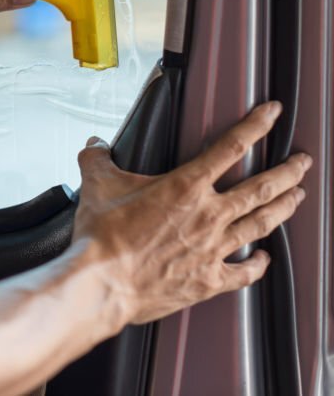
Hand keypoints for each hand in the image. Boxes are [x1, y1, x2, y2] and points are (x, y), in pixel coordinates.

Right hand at [74, 102, 310, 324]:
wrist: (103, 284)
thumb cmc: (102, 237)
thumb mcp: (95, 185)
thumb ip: (97, 159)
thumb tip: (94, 145)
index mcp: (184, 187)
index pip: (231, 147)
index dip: (256, 125)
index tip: (272, 113)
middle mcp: (207, 216)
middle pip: (262, 188)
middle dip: (288, 172)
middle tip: (302, 162)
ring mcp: (213, 250)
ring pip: (261, 224)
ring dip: (284, 208)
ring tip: (297, 197)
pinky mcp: (208, 280)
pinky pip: (244, 272)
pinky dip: (258, 264)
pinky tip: (264, 259)